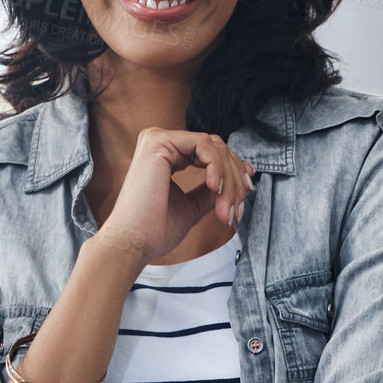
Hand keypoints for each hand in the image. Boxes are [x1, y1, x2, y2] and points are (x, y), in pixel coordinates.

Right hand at [96, 128, 255, 262]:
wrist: (134, 242)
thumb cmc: (156, 230)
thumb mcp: (193, 206)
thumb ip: (211, 190)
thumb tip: (238, 179)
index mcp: (167, 155)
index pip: (212, 152)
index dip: (235, 169)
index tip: (249, 190)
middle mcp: (162, 143)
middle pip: (216, 148)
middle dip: (235, 178)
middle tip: (239, 208)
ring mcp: (158, 139)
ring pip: (214, 147)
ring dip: (229, 180)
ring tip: (227, 209)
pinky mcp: (158, 141)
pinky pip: (204, 145)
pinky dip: (217, 168)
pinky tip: (216, 189)